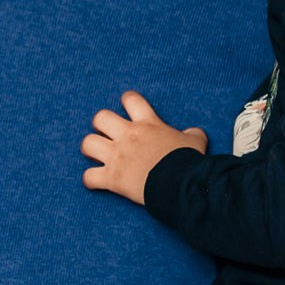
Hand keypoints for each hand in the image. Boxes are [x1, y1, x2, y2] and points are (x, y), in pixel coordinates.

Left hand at [81, 91, 205, 204]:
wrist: (180, 184)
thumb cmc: (187, 161)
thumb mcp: (195, 142)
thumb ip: (192, 133)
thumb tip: (193, 133)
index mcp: (147, 124)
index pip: (131, 99)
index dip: (127, 100)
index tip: (127, 105)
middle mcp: (128, 136)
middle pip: (100, 117)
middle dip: (100, 124)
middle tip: (107, 133)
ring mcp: (117, 156)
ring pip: (88, 143)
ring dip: (90, 148)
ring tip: (96, 154)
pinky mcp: (111, 178)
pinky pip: (89, 177)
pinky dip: (90, 180)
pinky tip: (95, 182)